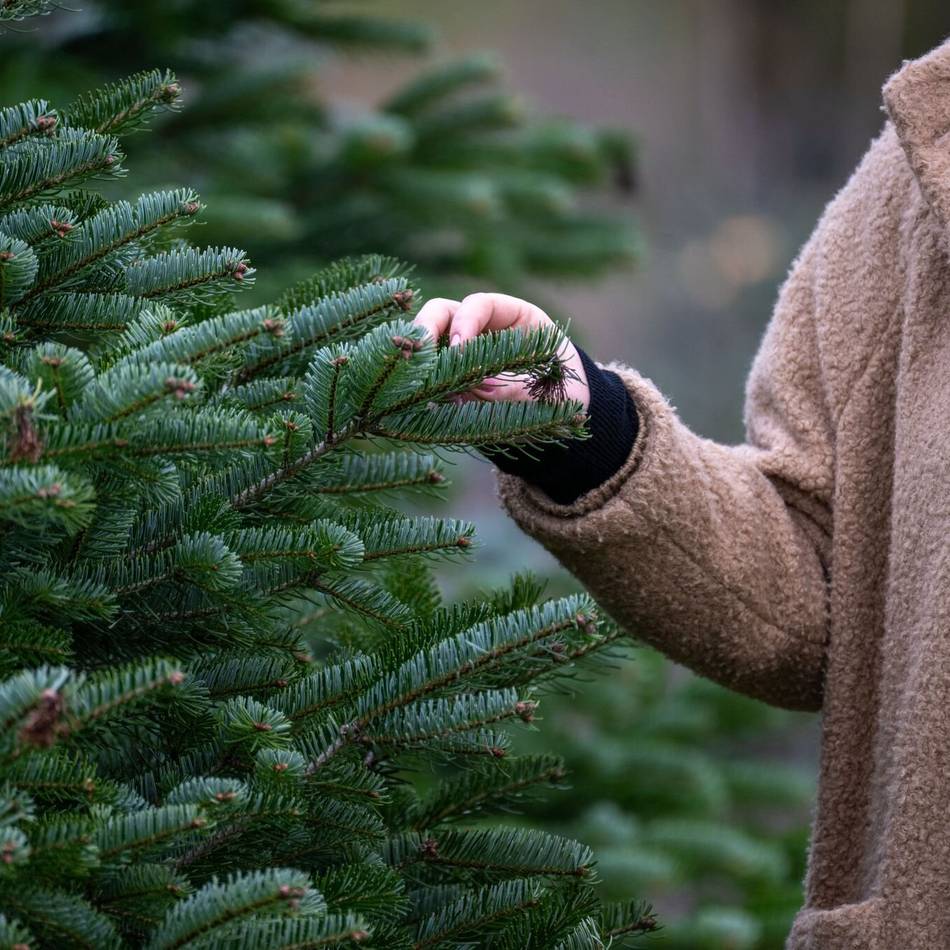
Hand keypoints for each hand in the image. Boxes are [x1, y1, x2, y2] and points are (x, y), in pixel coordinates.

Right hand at [412, 292, 589, 410]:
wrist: (564, 416)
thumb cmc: (562, 394)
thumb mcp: (545, 391)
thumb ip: (512, 388)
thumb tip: (473, 386)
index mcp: (515, 317)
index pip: (479, 304)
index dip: (464, 323)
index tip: (458, 349)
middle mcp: (484, 328)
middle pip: (442, 313)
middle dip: (427, 331)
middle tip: (420, 360)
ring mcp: (464, 351)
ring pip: (428, 342)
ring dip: (421, 361)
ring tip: (421, 387)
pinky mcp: (452, 379)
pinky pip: (429, 375)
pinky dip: (423, 386)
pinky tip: (425, 404)